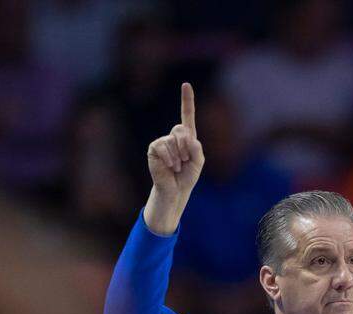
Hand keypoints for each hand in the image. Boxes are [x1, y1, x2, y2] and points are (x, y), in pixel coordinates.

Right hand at [144, 82, 204, 234]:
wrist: (176, 190)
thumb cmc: (187, 177)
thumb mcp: (199, 161)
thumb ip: (197, 147)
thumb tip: (188, 138)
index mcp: (187, 137)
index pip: (187, 115)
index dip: (186, 100)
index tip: (186, 84)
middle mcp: (173, 136)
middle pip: (181, 129)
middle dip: (186, 146)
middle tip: (186, 160)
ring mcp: (162, 142)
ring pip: (173, 140)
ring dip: (179, 156)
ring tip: (177, 167)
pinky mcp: (153, 149)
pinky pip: (162, 146)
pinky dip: (170, 158)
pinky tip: (170, 166)